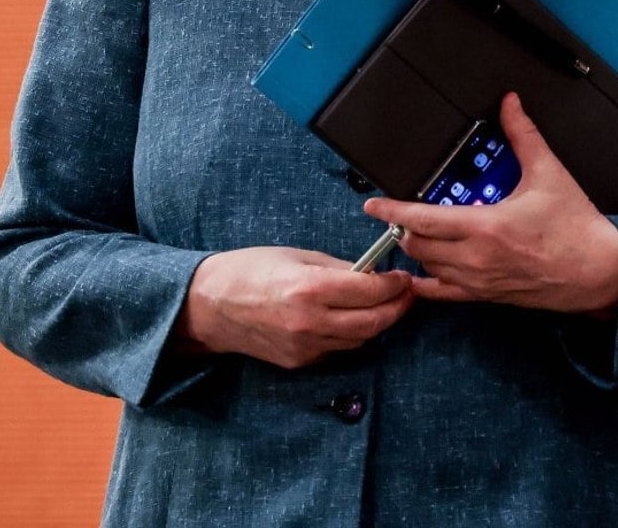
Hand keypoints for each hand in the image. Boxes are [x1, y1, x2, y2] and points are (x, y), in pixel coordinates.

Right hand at [176, 246, 414, 369]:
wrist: (209, 304)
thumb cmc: (250, 270)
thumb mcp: (298, 256)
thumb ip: (338, 268)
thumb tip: (371, 273)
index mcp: (310, 288)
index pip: (370, 292)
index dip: (394, 285)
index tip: (404, 277)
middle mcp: (309, 323)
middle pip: (373, 323)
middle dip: (397, 308)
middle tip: (408, 294)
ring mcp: (304, 347)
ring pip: (359, 340)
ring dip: (378, 322)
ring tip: (385, 303)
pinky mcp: (298, 362)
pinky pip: (337, 349)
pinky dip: (351, 334)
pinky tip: (352, 317)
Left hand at [364, 93, 617, 313]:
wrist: (600, 271)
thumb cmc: (576, 227)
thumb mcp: (548, 173)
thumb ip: (523, 135)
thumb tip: (510, 104)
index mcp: (486, 227)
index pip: (423, 219)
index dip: (392, 210)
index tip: (373, 204)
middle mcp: (477, 258)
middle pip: (418, 245)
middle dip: (404, 227)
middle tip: (400, 211)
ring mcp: (480, 281)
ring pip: (428, 268)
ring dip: (417, 250)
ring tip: (415, 232)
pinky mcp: (488, 296)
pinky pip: (444, 294)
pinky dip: (426, 283)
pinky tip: (419, 274)